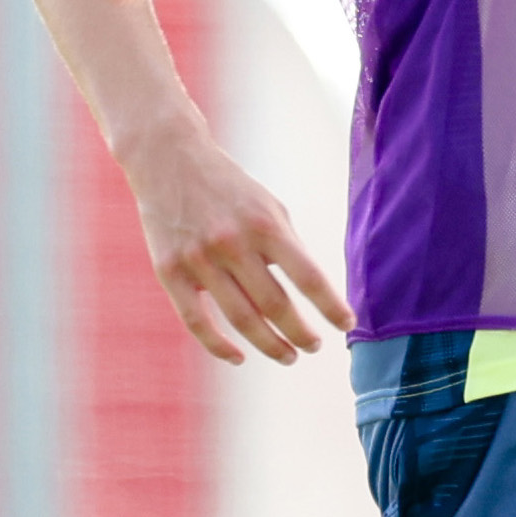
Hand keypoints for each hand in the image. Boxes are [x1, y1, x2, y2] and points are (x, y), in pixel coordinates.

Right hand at [127, 123, 350, 364]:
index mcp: (264, 224)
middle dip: (301, 334)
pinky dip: (219, 346)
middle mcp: (232, 242)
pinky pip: (196, 321)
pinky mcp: (169, 271)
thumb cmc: (228, 187)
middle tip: (315, 347)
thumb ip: (287, 246)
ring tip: (288, 356)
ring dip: (270, 345)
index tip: (347, 324)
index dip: (331, 306)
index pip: (308, 276)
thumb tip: (310, 294)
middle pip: (275, 305)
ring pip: (241, 319)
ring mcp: (198, 259)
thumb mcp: (267, 205)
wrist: (168, 159)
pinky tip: (239, 357)